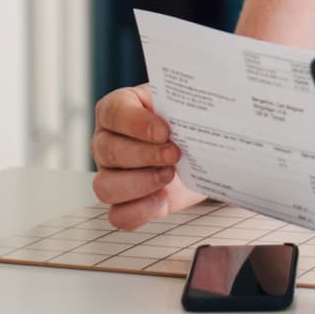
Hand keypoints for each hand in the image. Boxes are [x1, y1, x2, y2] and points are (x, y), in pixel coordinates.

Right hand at [91, 84, 196, 228]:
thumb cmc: (185, 119)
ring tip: (170, 175)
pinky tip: (162, 199)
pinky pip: (118, 215)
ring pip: (105, 187)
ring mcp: (112, 175)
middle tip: (175, 154)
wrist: (200, 150)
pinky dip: (140, 211)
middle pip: (108, 151)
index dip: (136, 123)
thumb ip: (185, 98)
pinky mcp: (126, 203)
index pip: (113, 113)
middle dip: (145, 154)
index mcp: (117, 111)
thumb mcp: (185, 102)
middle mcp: (107, 143)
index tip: (165, 131)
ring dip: (140, 184)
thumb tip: (209, 101)